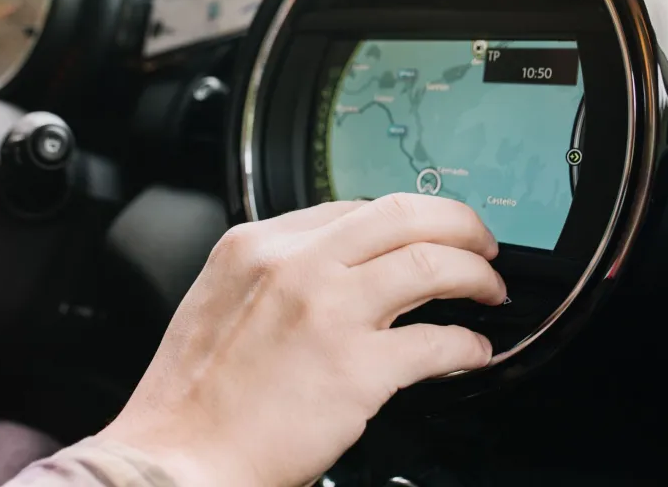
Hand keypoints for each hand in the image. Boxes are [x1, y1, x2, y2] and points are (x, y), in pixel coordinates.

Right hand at [98, 194, 505, 486]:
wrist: (177, 460)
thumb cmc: (192, 398)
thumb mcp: (219, 301)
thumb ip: (274, 275)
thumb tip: (339, 271)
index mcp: (255, 245)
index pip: (350, 207)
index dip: (401, 220)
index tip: (423, 232)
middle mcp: (295, 264)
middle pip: (402, 214)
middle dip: (457, 223)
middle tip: (480, 242)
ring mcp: (329, 311)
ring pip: (431, 262)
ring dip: (475, 274)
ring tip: (489, 289)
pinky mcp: (356, 368)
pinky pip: (437, 341)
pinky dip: (467, 344)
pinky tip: (472, 350)